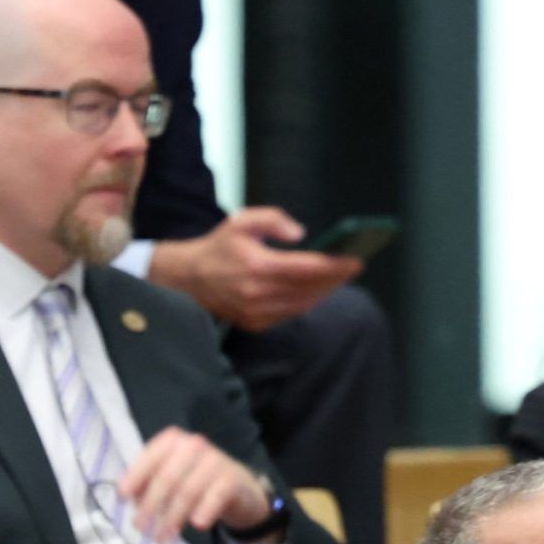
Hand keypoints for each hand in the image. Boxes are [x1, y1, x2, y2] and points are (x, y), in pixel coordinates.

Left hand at [114, 429, 270, 541]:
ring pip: (188, 491)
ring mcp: (215, 460)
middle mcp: (193, 445)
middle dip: (151, 505)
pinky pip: (215, 497)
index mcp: (173, 441)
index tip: (123, 499)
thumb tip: (128, 497)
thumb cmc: (196, 480)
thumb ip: (148, 482)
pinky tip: (197, 526)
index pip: (150, 458)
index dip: (135, 478)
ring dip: (172, 518)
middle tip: (140, 527)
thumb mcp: (171, 476)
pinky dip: (205, 511)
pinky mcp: (232, 479)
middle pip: (167, 478)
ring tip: (161, 538)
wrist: (239, 487)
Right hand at [147, 209, 362, 330]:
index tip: (355, 259)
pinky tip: (317, 290)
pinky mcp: (255, 324)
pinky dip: (307, 302)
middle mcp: (258, 294)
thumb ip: (273, 219)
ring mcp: (257, 313)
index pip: (307, 268)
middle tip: (352, 266)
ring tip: (339, 277)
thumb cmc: (218, 247)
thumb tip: (301, 234)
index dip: (335, 265)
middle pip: (310, 288)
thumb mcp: (242, 220)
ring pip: (303, 304)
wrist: (188, 279)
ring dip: (324, 291)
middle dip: (335, 278)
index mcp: (257, 266)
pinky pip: (290, 314)